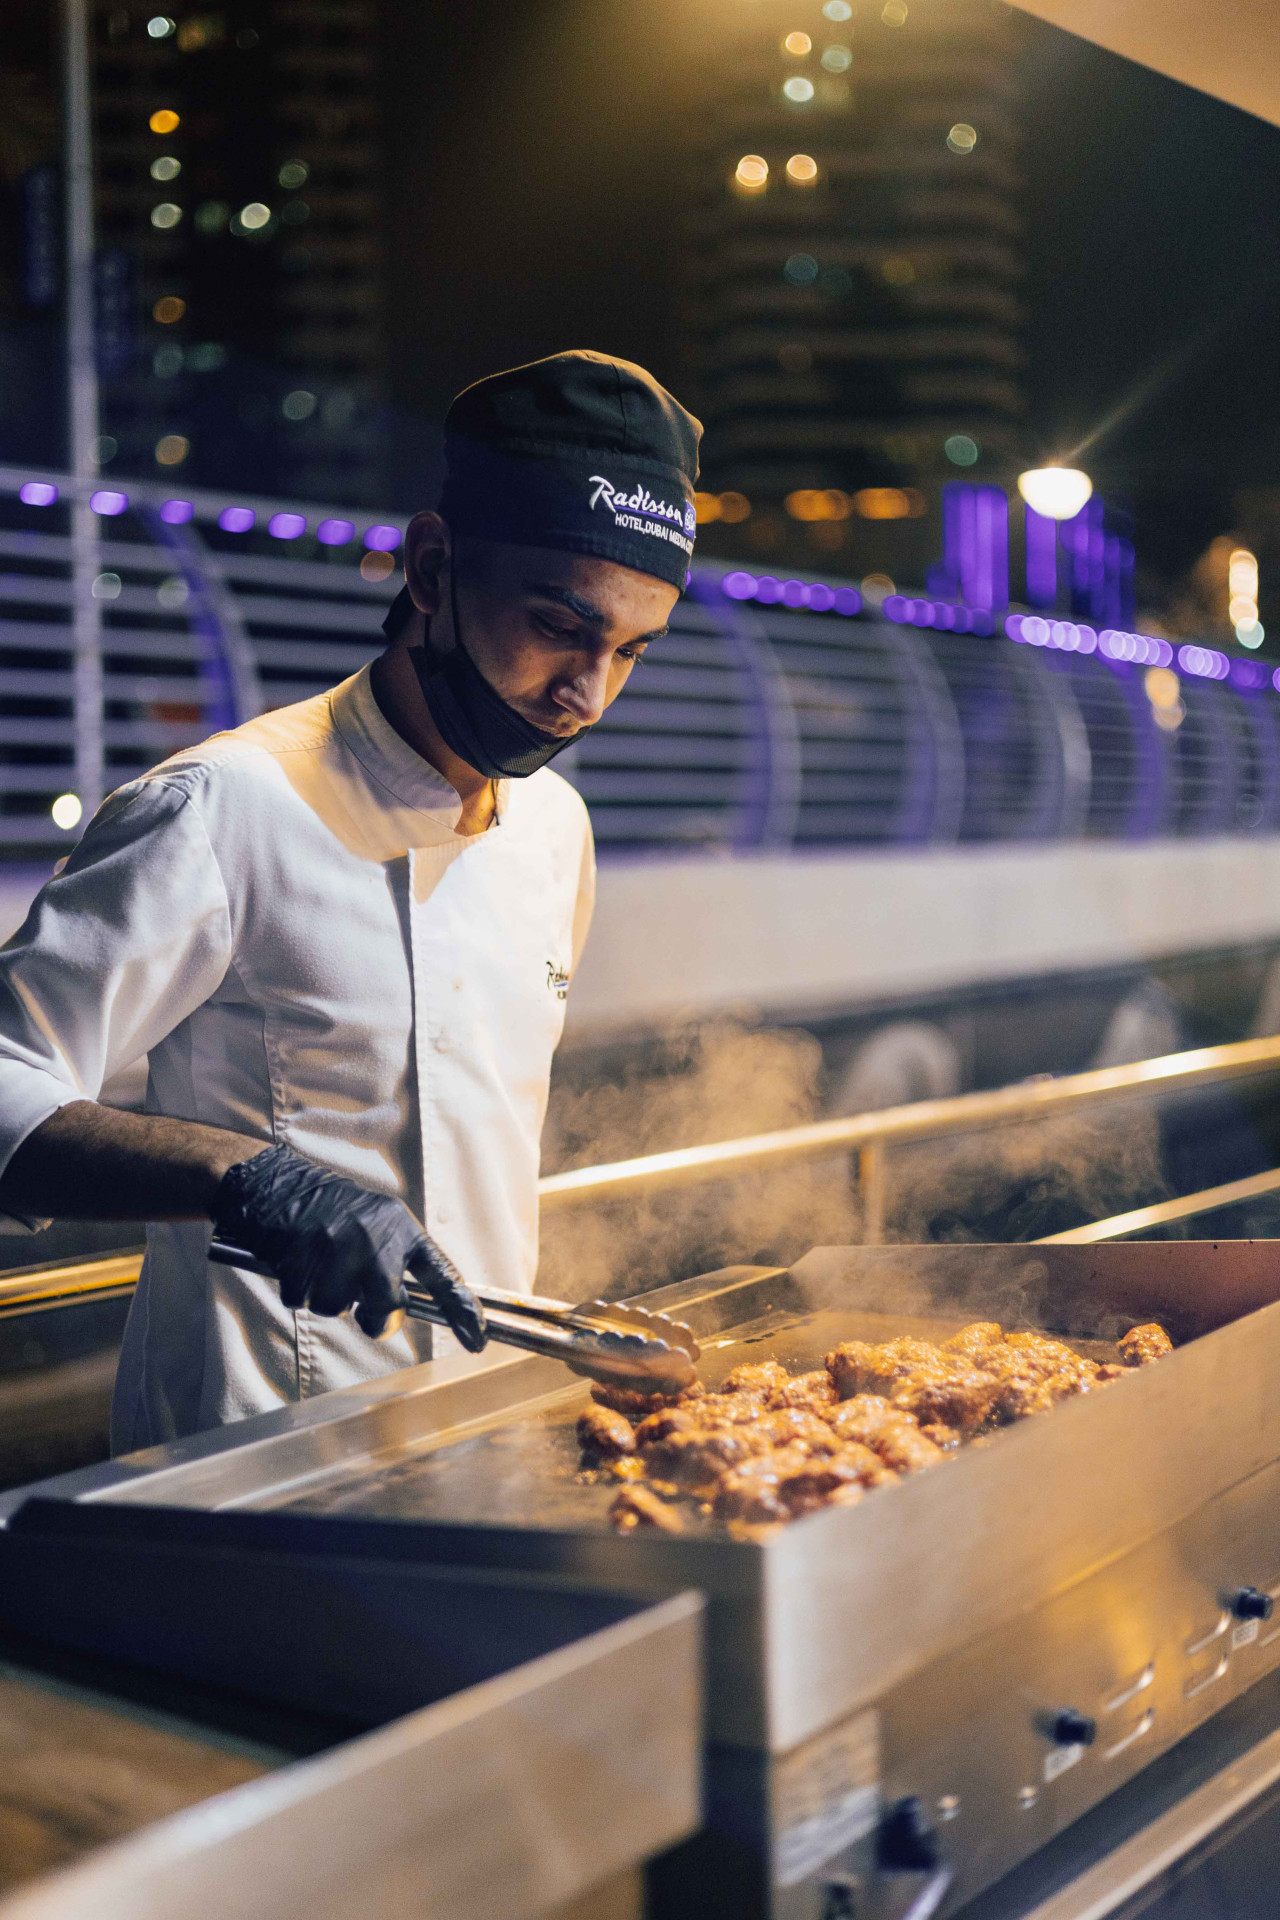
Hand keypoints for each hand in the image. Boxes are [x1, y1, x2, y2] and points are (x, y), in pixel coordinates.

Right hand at [213, 1144, 486, 1349]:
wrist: (284, 1188)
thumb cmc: (339, 1213)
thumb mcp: (381, 1224)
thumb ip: (397, 1261)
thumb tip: (399, 1309)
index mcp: (400, 1229)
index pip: (441, 1274)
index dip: (462, 1308)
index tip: (478, 1339)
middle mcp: (374, 1238)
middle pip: (387, 1305)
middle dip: (376, 1318)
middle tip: (365, 1310)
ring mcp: (336, 1248)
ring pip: (338, 1309)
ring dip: (328, 1299)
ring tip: (324, 1268)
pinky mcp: (301, 1257)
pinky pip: (302, 1301)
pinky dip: (299, 1292)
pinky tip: (301, 1265)